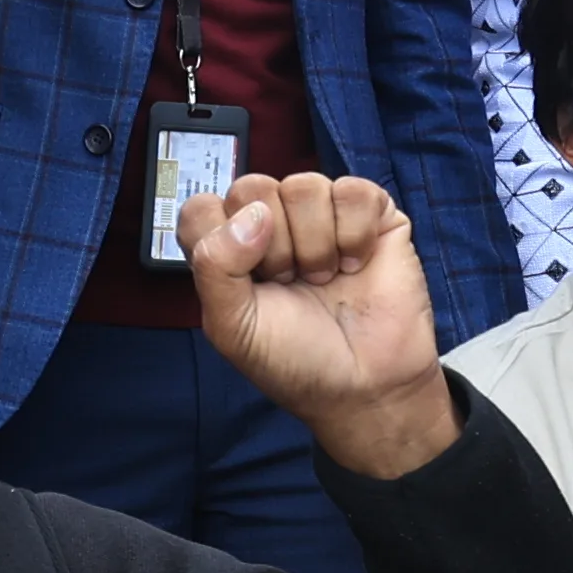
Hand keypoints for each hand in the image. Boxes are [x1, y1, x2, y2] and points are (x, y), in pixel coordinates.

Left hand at [184, 168, 457, 476]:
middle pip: (252, 187)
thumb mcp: (233, 327)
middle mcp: (272, 224)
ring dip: (315, 245)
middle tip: (289, 281)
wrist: (367, 387)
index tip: (246, 280)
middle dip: (273, 245)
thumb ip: (215, 266)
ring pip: (304, 185)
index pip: (201, 207)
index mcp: (230, 249)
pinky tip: (355, 265)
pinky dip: (354, 234)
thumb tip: (252, 214)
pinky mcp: (371, 215)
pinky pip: (353, 191)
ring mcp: (322, 215)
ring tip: (324, 278)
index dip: (220, 237)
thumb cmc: (297, 360)